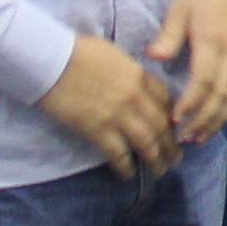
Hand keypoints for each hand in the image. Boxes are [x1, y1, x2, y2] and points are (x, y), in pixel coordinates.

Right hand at [40, 29, 182, 175]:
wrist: (51, 60)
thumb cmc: (76, 51)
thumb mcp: (114, 54)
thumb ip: (128, 71)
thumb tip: (132, 82)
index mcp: (139, 76)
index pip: (165, 100)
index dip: (172, 117)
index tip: (174, 128)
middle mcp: (135, 97)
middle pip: (161, 125)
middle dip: (171, 145)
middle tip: (175, 157)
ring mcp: (118, 115)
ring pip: (147, 143)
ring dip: (156, 160)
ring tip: (160, 171)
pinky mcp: (98, 130)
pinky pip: (119, 154)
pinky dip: (126, 167)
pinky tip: (128, 175)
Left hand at [144, 0, 226, 148]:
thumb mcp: (179, 9)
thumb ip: (168, 36)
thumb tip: (153, 57)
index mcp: (213, 39)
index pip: (204, 79)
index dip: (191, 102)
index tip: (176, 119)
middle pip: (222, 95)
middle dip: (203, 120)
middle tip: (184, 137)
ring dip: (218, 120)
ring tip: (199, 137)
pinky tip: (218, 122)